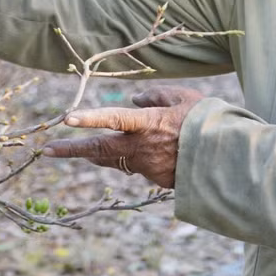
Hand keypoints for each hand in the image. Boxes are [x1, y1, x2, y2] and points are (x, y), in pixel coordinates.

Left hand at [42, 86, 204, 188]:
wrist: (227, 160)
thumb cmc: (207, 122)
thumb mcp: (183, 98)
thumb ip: (156, 95)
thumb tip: (135, 97)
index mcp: (148, 123)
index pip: (113, 119)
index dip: (89, 118)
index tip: (67, 119)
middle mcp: (143, 147)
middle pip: (100, 149)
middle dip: (72, 150)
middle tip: (48, 150)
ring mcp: (147, 166)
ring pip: (114, 160)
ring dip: (97, 154)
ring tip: (80, 150)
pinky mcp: (155, 179)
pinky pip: (136, 166)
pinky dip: (132, 157)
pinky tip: (142, 151)